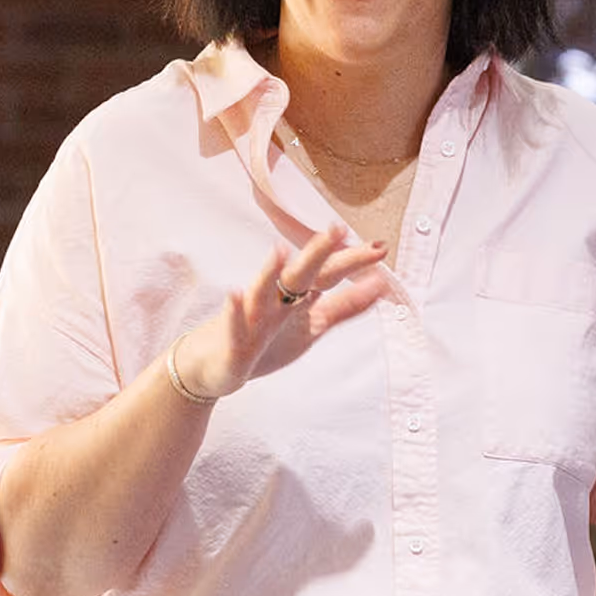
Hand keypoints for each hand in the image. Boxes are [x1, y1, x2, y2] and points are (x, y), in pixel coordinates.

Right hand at [173, 224, 392, 399]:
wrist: (214, 367)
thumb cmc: (265, 340)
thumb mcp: (312, 324)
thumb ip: (344, 306)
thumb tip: (381, 286)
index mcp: (295, 297)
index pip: (328, 274)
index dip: (352, 262)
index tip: (381, 247)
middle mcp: (274, 301)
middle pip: (300, 274)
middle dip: (318, 253)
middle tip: (337, 228)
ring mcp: (252, 318)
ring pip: (261, 292)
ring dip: (269, 271)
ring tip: (279, 250)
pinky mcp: (233, 342)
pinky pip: (233, 325)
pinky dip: (235, 310)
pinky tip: (235, 293)